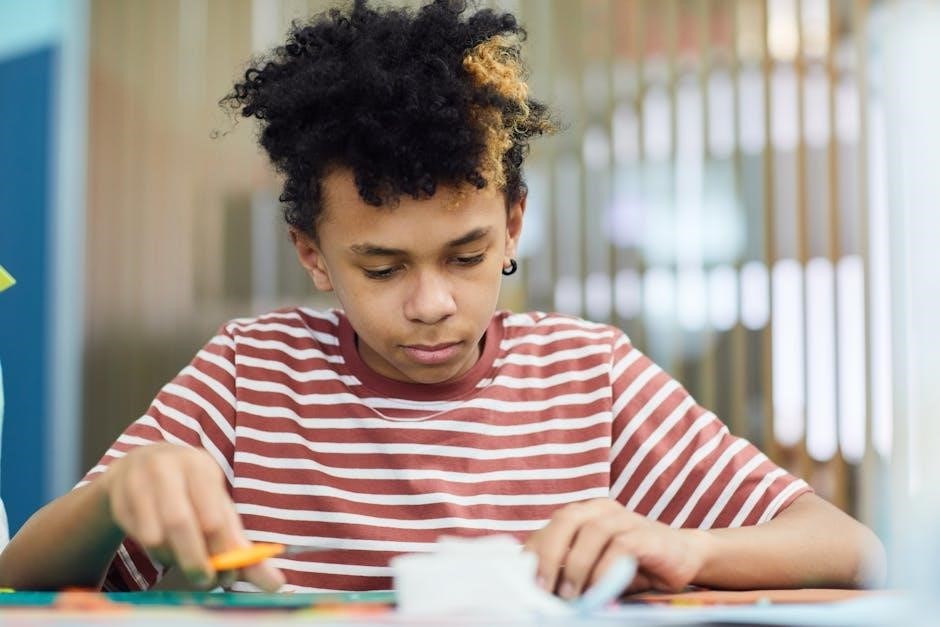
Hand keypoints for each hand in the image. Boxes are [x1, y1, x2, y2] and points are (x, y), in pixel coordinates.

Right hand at [101, 443, 284, 590]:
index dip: (222, 551)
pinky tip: (163, 547)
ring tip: (184, 559)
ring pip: (155, 536)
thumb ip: (241, 546)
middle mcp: (167, 468)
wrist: (141, 466)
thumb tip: (276, 583)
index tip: (229, 575)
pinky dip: (154, 552)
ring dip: (173, 558)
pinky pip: (137, 538)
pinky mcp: (118, 500)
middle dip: (195, 560)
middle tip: (205, 581)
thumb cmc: (191, 494)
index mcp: (200, 466)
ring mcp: (137, 482)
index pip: (213, 515)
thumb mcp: (217, 508)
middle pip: (180, 523)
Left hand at [524, 499, 710, 598]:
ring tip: (570, 597)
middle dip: (548, 554)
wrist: (684, 557)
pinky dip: (605, 571)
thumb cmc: (632, 565)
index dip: (534, 551)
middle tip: (541, 588)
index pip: (550, 526)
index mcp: (584, 513)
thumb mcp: (594, 567)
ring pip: (591, 532)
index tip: (521, 580)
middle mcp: (602, 509)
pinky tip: (599, 592)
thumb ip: (569, 569)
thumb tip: (536, 588)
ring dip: (576, 567)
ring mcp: (626, 518)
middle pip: (565, 520)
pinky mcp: (646, 534)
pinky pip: (620, 546)